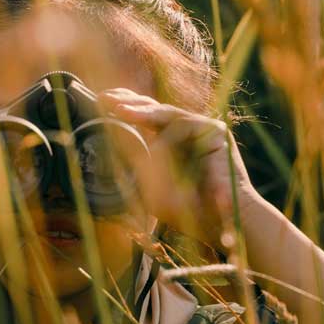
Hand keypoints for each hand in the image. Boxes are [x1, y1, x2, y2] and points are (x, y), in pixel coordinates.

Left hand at [97, 87, 255, 248]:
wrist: (223, 225)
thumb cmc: (190, 213)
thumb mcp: (153, 191)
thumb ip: (138, 171)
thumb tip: (113, 145)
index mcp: (173, 143)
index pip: (147, 119)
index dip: (126, 108)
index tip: (100, 102)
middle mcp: (188, 132)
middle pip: (156, 109)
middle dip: (129, 101)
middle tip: (104, 98)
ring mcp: (204, 130)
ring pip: (168, 113)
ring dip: (142, 111)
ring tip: (119, 111)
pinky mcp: (217, 133)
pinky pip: (186, 126)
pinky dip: (167, 133)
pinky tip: (152, 142)